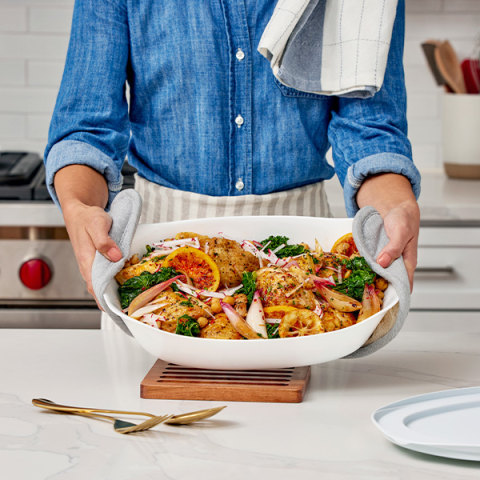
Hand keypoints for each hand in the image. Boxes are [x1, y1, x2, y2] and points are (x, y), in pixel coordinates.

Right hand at [63, 201, 122, 304]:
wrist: (80, 212)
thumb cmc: (87, 218)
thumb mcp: (97, 225)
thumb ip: (104, 241)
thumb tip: (116, 256)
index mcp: (87, 261)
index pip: (95, 288)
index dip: (106, 301)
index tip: (117, 311)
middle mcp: (89, 267)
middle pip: (101, 291)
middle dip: (115, 301)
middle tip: (132, 310)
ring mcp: (94, 266)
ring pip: (105, 284)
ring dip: (117, 293)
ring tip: (133, 302)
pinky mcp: (99, 263)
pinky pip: (108, 276)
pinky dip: (117, 282)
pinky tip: (129, 285)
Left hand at [356, 174, 419, 290]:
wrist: (394, 206)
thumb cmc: (403, 219)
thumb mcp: (401, 232)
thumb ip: (393, 248)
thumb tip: (382, 263)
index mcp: (407, 263)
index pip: (404, 286)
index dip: (396, 297)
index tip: (383, 306)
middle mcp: (395, 264)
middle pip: (388, 284)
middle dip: (377, 292)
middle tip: (362, 298)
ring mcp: (385, 260)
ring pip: (376, 275)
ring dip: (367, 281)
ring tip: (353, 290)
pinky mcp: (375, 255)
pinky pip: (368, 265)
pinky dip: (361, 269)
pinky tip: (351, 274)